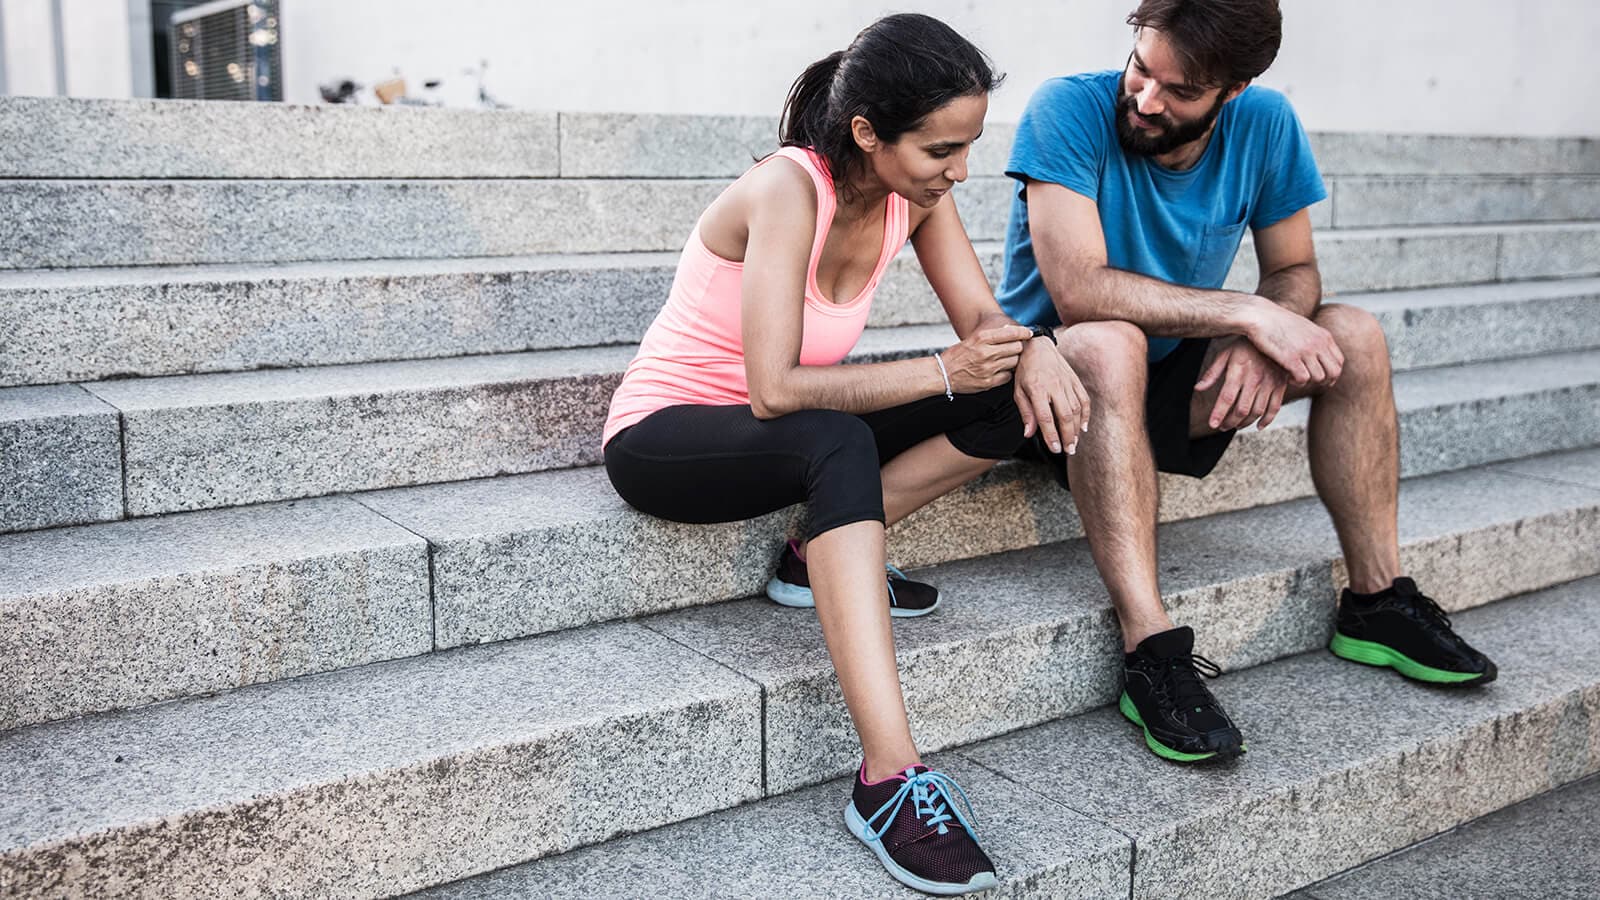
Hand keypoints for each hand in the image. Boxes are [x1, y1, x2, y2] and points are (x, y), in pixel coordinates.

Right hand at [940, 324, 1030, 392]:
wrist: (942, 373)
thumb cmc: (958, 356)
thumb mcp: (973, 339)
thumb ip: (992, 336)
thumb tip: (1011, 330)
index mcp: (981, 338)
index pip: (1011, 333)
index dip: (1024, 333)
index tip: (1028, 333)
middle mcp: (986, 352)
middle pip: (1016, 348)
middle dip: (1017, 348)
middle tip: (1013, 349)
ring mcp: (988, 368)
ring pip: (1014, 362)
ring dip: (1012, 361)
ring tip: (1004, 361)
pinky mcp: (988, 382)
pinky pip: (1007, 376)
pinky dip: (1006, 374)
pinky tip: (998, 371)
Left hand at [1013, 335, 1090, 453]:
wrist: (1037, 346)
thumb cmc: (1025, 370)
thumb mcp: (1018, 390)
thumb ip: (1025, 412)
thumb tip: (1029, 434)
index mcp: (1037, 389)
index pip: (1045, 417)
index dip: (1051, 435)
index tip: (1055, 449)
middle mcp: (1055, 385)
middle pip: (1065, 415)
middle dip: (1068, 436)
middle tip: (1068, 450)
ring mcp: (1067, 382)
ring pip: (1077, 409)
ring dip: (1077, 429)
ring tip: (1074, 443)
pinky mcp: (1075, 380)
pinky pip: (1084, 399)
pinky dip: (1086, 415)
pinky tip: (1084, 427)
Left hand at [1195, 337, 1288, 431]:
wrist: (1273, 332)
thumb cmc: (1245, 344)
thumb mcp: (1225, 353)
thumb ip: (1212, 372)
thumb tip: (1198, 388)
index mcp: (1238, 371)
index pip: (1226, 398)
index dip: (1219, 414)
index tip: (1212, 424)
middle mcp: (1254, 379)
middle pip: (1241, 409)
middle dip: (1230, 422)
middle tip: (1222, 426)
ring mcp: (1269, 383)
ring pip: (1257, 411)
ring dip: (1245, 423)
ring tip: (1236, 426)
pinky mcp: (1281, 384)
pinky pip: (1275, 407)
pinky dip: (1267, 420)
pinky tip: (1258, 426)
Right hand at [1243, 300, 1342, 387]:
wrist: (1259, 315)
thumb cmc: (1276, 322)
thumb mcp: (1303, 327)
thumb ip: (1314, 340)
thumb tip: (1318, 354)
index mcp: (1323, 335)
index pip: (1339, 361)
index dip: (1331, 374)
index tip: (1318, 377)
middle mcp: (1318, 343)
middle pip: (1334, 372)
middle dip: (1323, 381)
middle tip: (1308, 380)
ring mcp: (1305, 350)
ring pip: (1319, 378)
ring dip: (1308, 382)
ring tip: (1295, 377)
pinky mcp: (1291, 358)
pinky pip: (1303, 379)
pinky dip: (1297, 382)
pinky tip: (1288, 377)